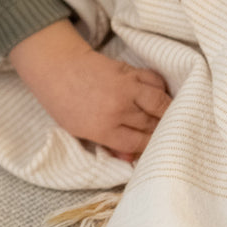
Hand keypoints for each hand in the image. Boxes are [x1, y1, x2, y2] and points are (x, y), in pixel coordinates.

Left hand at [9, 19, 170, 159]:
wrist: (56, 66)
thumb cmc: (63, 101)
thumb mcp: (78, 130)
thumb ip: (107, 144)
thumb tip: (131, 160)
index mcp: (102, 128)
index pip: (138, 143)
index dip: (149, 147)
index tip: (154, 147)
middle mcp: (117, 109)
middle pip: (151, 125)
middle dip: (161, 132)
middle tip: (166, 134)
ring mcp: (126, 88)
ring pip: (160, 103)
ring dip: (168, 111)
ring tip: (171, 116)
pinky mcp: (130, 71)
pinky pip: (155, 81)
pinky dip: (161, 89)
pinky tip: (159, 95)